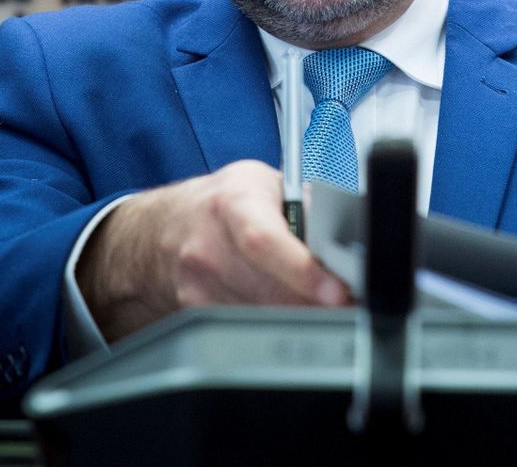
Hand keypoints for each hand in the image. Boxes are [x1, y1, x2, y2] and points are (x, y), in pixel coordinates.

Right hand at [78, 159, 350, 340]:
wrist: (163, 229)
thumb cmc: (225, 203)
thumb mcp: (266, 185)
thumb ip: (306, 206)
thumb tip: (347, 237)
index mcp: (232, 202)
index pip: (263, 241)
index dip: (302, 270)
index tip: (337, 292)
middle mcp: (208, 245)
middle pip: (268, 291)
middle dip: (317, 305)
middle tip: (354, 307)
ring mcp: (197, 285)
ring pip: (261, 318)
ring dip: (301, 319)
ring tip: (330, 311)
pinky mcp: (196, 314)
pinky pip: (246, 331)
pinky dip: (276, 328)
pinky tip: (293, 315)